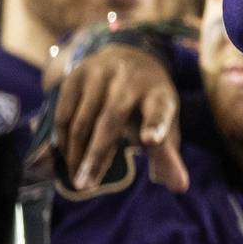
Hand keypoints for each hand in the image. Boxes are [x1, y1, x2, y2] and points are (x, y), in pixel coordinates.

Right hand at [53, 41, 187, 193]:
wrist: (129, 56)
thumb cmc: (148, 102)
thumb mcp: (164, 122)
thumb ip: (168, 155)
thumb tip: (180, 187)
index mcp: (159, 93)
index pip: (160, 109)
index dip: (156, 125)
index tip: (150, 140)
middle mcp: (130, 80)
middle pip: (112, 120)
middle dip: (98, 154)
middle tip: (86, 186)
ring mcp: (101, 75)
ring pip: (83, 120)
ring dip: (76, 153)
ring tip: (76, 179)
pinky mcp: (77, 76)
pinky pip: (63, 113)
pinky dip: (62, 138)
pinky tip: (65, 157)